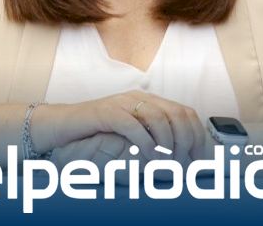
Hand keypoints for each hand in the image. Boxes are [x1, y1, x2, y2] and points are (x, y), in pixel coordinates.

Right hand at [31, 91, 207, 164]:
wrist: (63, 124)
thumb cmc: (97, 132)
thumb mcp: (131, 132)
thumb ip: (152, 138)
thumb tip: (180, 158)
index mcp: (149, 100)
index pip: (185, 112)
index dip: (197, 136)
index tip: (200, 160)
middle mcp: (140, 97)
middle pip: (177, 114)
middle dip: (186, 142)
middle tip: (185, 165)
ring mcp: (123, 103)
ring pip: (159, 118)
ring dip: (167, 144)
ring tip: (167, 164)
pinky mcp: (107, 112)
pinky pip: (133, 126)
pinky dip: (144, 144)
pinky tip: (147, 158)